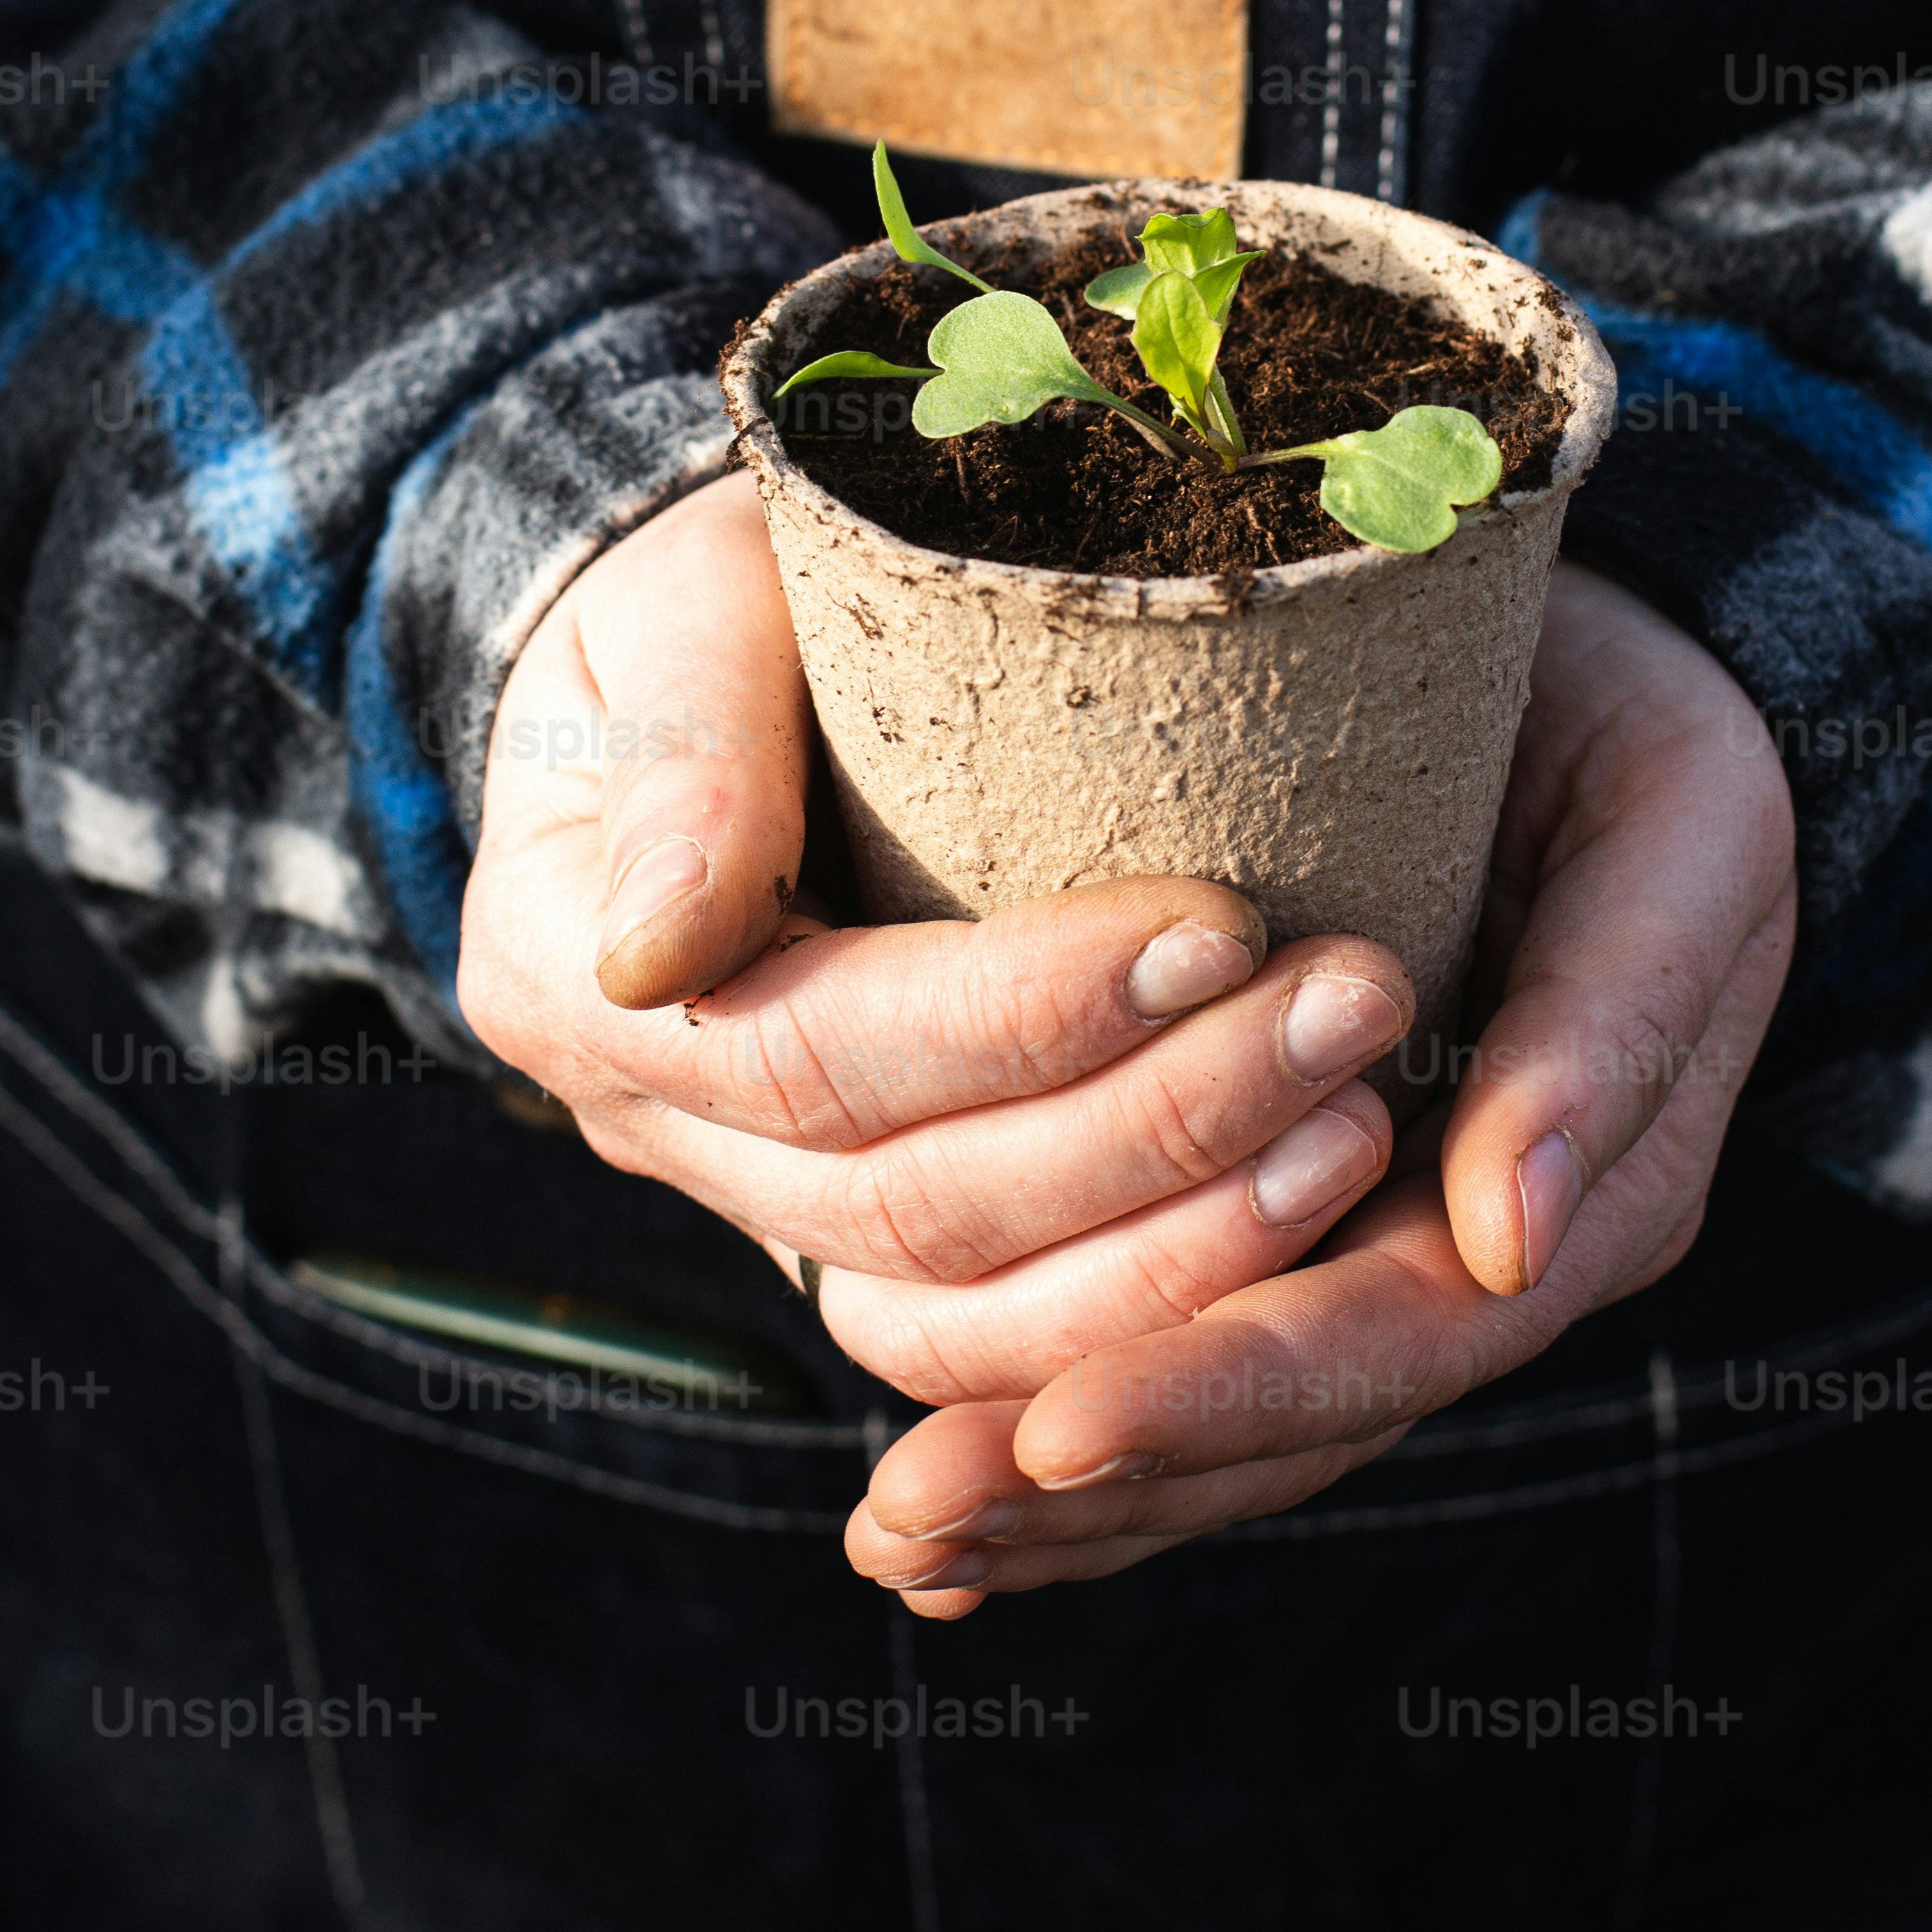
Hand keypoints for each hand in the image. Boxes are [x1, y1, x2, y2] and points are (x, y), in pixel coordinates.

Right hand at [456, 473, 1424, 1359]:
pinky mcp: (850, 1232)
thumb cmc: (705, 598)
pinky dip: (1153, 1304)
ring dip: (1181, 1243)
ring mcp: (748, 1201)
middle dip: (1156, 1126)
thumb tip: (668, 942)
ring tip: (1361, 1126)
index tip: (1219, 927)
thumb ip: (687, 756)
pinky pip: (998, 1334)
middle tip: (1356, 1007)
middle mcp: (646, 1122)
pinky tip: (1307, 1214)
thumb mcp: (677, 614)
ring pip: (962, 1318)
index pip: (814, 1051)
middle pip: (910, 1206)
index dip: (1024, 1015)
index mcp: (570, 971)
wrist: (687, 660)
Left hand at [843, 562, 1794, 1614]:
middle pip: (1287, 1420)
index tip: (1058, 1424)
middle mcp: (1481, 1256)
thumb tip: (1505, 1241)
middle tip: (909, 1518)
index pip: (1394, 1334)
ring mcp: (1383, 1244)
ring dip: (1054, 1487)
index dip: (1223, 1383)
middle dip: (1098, 1469)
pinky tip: (932, 1514)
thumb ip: (1616, 1022)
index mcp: (1591, 1192)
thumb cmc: (1640, 729)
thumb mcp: (1681, 834)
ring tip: (894, 1535)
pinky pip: (1180, 1343)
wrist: (1602, 674)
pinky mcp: (1290, 1209)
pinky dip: (1057, 1414)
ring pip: (1222, 1424)